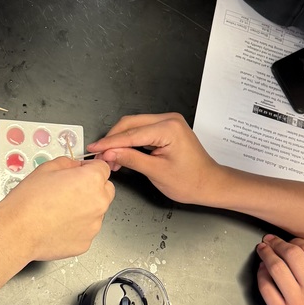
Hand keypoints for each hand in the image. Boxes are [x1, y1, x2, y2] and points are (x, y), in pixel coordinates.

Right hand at [0, 156, 114, 260]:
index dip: (89, 169)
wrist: (17, 231)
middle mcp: (99, 203)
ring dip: (85, 209)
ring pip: (97, 212)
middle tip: (70, 192)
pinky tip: (58, 225)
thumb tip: (76, 167)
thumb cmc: (28, 201)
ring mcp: (94, 225)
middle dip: (93, 188)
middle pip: (106, 190)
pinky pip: (86, 231)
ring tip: (60, 211)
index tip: (80, 173)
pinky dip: (77, 228)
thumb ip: (68, 164)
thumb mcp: (46, 168)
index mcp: (92, 180)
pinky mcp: (86, 243)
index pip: (103, 169)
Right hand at [87, 112, 223, 203]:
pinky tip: (122, 154)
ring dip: (120, 141)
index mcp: (169, 128)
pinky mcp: (167, 129)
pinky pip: (143, 131)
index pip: (130, 133)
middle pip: (130, 124)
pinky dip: (130, 141)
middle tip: (99, 156)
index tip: (94, 149)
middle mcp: (169, 120)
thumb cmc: (191, 181)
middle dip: (113, 140)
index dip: (109, 143)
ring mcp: (169, 123)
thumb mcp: (156, 172)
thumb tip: (109, 153)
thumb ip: (130, 159)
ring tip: (110, 159)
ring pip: (135, 126)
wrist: (210, 184)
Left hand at [256, 234, 303, 304]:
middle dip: (278, 243)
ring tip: (262, 250)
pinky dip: (261, 276)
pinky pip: (266, 288)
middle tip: (270, 240)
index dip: (297, 240)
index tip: (290, 241)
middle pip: (292, 253)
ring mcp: (296, 303)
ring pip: (276, 267)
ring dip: (266, 255)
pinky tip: (261, 271)